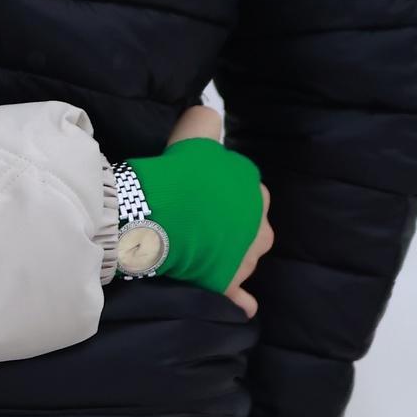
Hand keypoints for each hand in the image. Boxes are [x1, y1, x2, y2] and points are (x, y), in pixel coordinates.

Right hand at [164, 104, 273, 315]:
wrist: (156, 217)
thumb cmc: (177, 175)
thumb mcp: (193, 133)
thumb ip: (205, 122)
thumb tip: (209, 115)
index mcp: (255, 193)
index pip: (245, 188)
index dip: (219, 187)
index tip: (197, 187)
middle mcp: (260, 228)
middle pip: (248, 225)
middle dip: (230, 223)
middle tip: (197, 218)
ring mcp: (246, 260)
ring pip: (242, 257)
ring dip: (229, 254)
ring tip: (199, 249)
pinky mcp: (228, 285)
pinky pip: (241, 297)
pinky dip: (240, 299)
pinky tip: (238, 300)